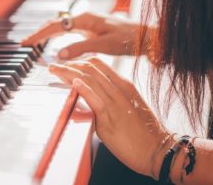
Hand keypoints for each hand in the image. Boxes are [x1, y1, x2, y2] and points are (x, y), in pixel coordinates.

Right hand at [22, 12, 141, 58]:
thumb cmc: (129, 39)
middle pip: (56, 23)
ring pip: (62, 27)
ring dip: (48, 34)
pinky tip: (55, 44)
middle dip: (39, 32)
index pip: (56, 25)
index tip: (26, 43)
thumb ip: (81, 48)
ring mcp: (88, 24)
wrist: (146, 38)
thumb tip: (58, 54)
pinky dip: (58, 37)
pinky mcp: (92, 31)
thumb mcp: (105, 45)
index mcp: (86, 19)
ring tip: (34, 43)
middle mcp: (85, 19)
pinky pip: (70, 32)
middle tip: (25, 43)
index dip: (39, 34)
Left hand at [49, 57, 166, 176]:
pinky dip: (83, 89)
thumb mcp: (129, 108)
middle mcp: (120, 90)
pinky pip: (95, 99)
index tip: (66, 64)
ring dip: (68, 73)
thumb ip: (110, 100)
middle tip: (54, 66)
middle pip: (90, 68)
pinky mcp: (111, 118)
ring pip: (89, 79)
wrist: (158, 150)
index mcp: (124, 85)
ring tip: (54, 70)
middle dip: (69, 64)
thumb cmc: (144, 133)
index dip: (79, 61)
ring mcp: (116, 103)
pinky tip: (73, 82)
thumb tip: (88, 101)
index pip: (98, 64)